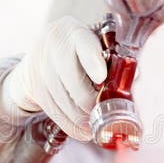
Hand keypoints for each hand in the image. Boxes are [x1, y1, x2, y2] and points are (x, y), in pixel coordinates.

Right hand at [2, 16, 106, 140]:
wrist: (39, 56)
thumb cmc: (78, 53)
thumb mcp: (92, 47)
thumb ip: (110, 61)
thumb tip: (130, 80)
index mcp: (74, 31)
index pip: (83, 44)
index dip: (92, 61)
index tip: (101, 78)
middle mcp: (53, 45)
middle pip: (72, 78)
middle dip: (88, 101)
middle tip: (101, 115)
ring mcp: (39, 64)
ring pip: (61, 98)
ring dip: (79, 118)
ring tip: (92, 128)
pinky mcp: (33, 85)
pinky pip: (52, 109)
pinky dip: (68, 123)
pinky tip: (79, 131)